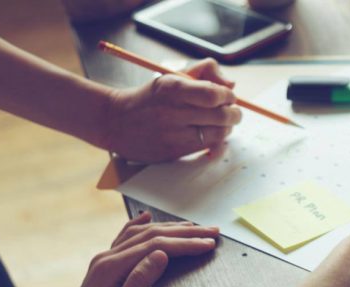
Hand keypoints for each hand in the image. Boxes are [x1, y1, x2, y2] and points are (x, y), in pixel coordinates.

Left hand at [42, 212, 218, 286]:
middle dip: (184, 232)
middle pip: (151, 236)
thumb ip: (139, 280)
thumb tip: (162, 254)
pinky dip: (139, 227)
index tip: (209, 244)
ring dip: (168, 229)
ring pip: (140, 235)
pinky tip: (145, 219)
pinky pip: (125, 240)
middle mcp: (106, 259)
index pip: (156, 247)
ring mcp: (104, 262)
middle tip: (212, 232)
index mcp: (111, 268)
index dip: (185, 244)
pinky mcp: (105, 270)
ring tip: (193, 227)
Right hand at [98, 59, 242, 162]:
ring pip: (217, 135)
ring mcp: (172, 134)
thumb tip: (231, 85)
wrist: (115, 121)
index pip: (214, 94)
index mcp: (172, 88)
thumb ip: (204, 72)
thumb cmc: (151, 97)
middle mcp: (172, 111)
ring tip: (222, 124)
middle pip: (221, 116)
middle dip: (234, 114)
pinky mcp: (172, 152)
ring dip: (227, 129)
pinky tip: (212, 136)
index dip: (228, 97)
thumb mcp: (172, 76)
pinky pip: (206, 149)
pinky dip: (216, 143)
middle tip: (233, 112)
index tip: (229, 97)